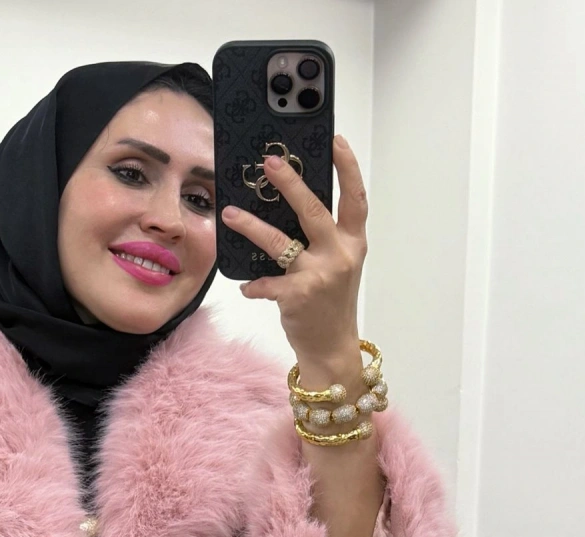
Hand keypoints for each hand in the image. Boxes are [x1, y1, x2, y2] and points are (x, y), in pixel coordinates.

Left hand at [220, 136, 367, 374]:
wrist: (332, 347)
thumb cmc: (330, 302)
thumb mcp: (337, 264)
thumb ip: (323, 238)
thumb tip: (289, 205)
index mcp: (353, 242)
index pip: (354, 198)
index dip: (347, 168)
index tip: (335, 141)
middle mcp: (339, 255)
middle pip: (314, 210)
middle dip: (290, 183)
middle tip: (270, 161)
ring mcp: (319, 275)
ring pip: (280, 242)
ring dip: (252, 226)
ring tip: (230, 213)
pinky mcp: (297, 296)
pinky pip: (266, 283)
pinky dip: (253, 284)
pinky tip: (245, 286)